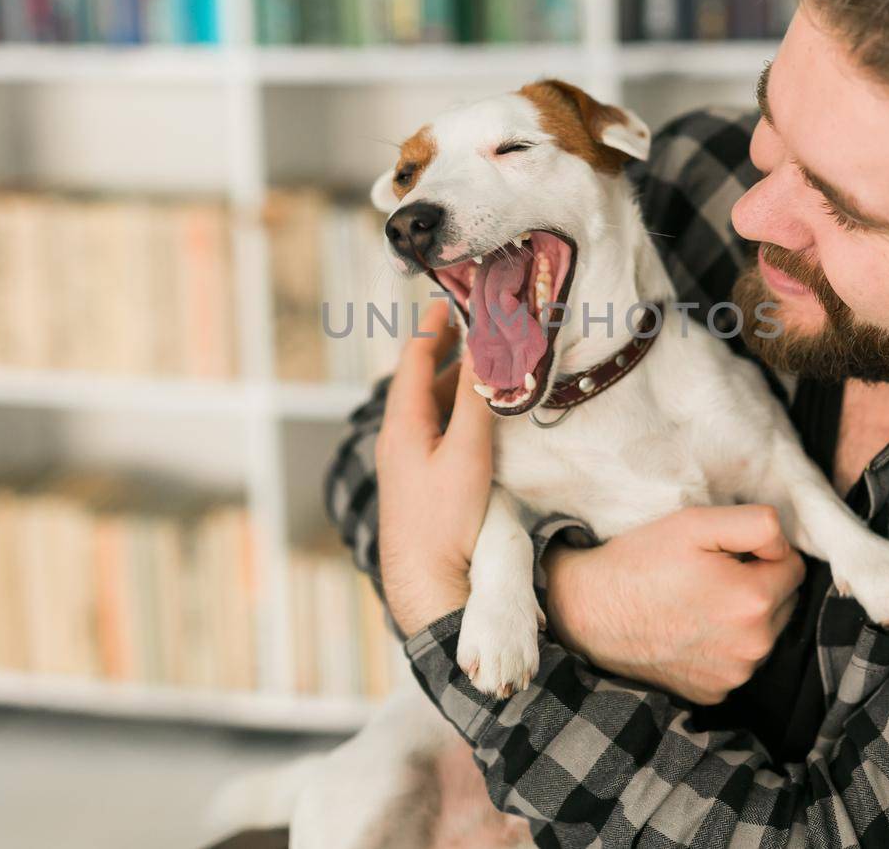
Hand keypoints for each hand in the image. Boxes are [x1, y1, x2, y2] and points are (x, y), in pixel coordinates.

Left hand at [376, 302, 496, 636]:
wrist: (429, 587)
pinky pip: (439, 434)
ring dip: (458, 386)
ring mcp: (408, 464)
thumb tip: (483, 350)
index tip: (450, 302)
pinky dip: (459, 415)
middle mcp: (399, 440)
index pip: (412, 360)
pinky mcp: (422, 485)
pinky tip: (482, 420)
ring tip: (489, 369)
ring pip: (432, 411)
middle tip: (481, 331)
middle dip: (451, 354)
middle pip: (423, 383)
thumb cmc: (444, 521)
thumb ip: (476, 400)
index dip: (432, 328)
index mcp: (401, 425)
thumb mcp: (467, 453)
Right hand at [542, 505, 804, 704]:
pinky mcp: (715, 694)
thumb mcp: (696, 522)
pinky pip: (738, 662)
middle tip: (711, 574)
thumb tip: (786, 546)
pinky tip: (691, 629)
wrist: (589, 611)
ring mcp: (733, 676)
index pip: (794, 567)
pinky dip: (725, 646)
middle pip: (784, 603)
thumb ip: (757, 524)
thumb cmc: (641, 561)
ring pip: (765, 634)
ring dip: (745, 617)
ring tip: (699, 601)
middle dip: (758, 585)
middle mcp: (752, 647)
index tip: (727, 552)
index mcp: (754, 600)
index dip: (762, 552)